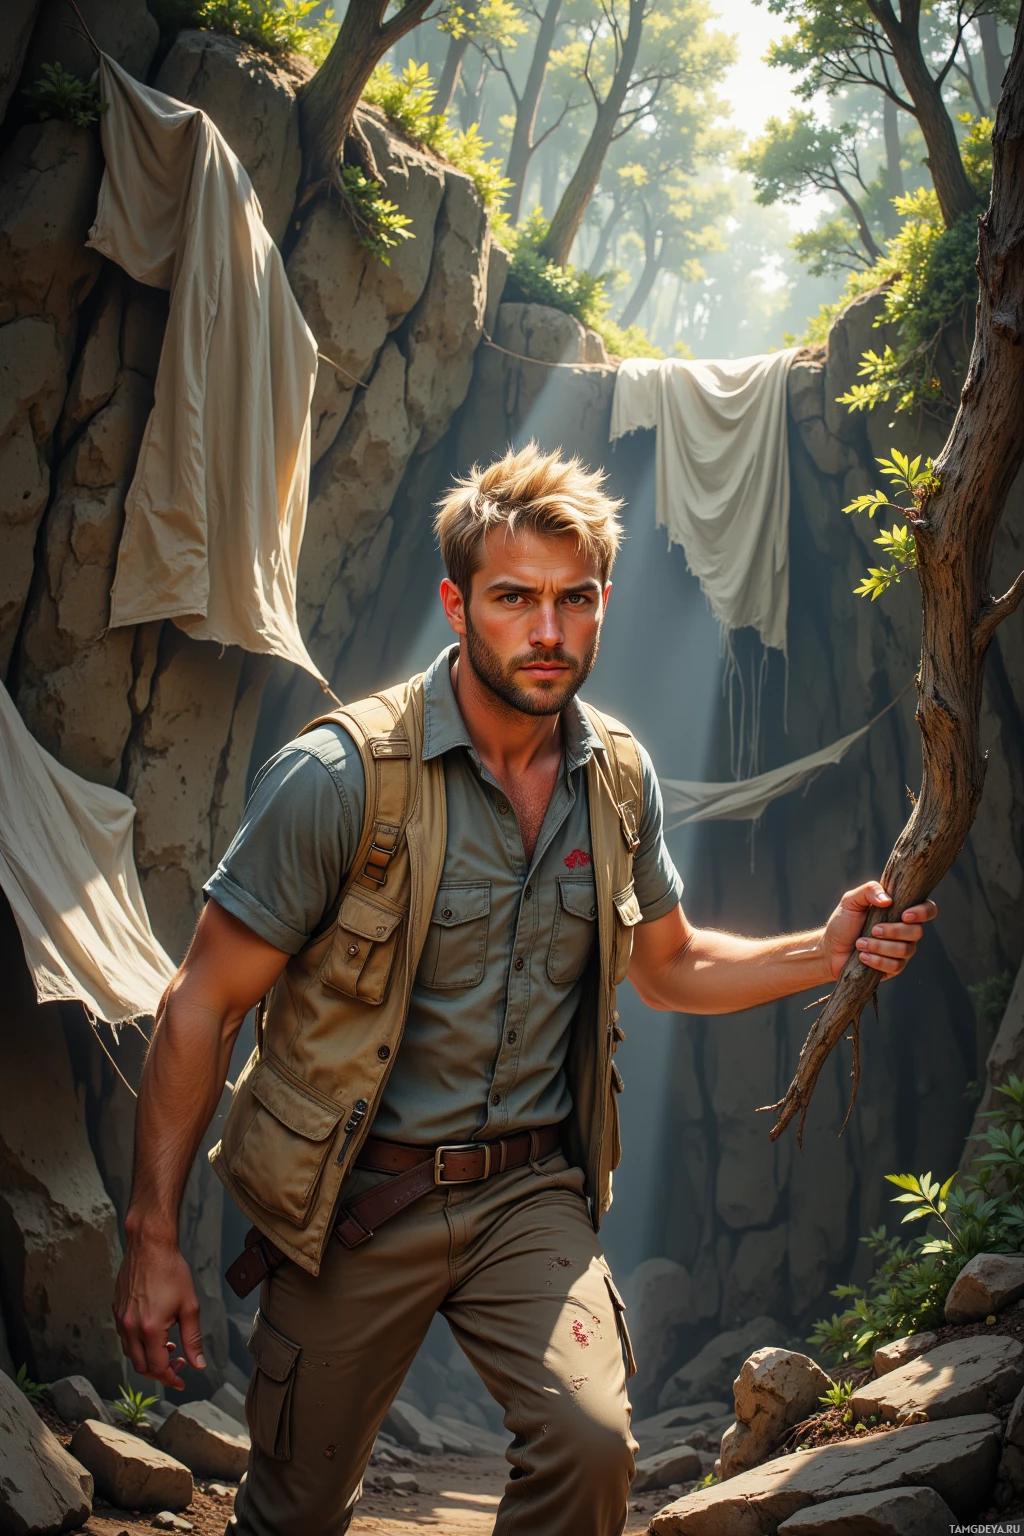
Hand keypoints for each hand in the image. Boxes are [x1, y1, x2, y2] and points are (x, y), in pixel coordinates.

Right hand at [112, 1226, 205, 1390]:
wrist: (149, 1246)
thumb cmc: (171, 1271)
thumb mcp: (189, 1306)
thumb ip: (193, 1339)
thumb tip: (199, 1365)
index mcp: (149, 1329)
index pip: (157, 1367)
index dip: (171, 1377)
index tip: (181, 1381)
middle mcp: (130, 1327)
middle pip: (141, 1366)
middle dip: (160, 1371)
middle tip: (178, 1364)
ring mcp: (120, 1319)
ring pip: (130, 1354)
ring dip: (148, 1358)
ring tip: (169, 1346)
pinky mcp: (116, 1310)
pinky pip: (124, 1338)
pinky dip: (138, 1344)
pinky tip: (155, 1333)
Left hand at [821, 880, 937, 980]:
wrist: (830, 949)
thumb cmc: (843, 922)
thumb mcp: (851, 901)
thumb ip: (869, 891)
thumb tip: (888, 901)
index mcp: (900, 911)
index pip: (928, 909)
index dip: (923, 912)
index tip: (904, 915)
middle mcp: (906, 931)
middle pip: (917, 932)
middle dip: (893, 931)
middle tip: (872, 930)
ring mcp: (902, 951)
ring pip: (906, 950)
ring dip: (880, 946)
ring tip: (860, 943)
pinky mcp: (894, 968)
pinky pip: (896, 966)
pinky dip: (877, 961)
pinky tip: (862, 957)